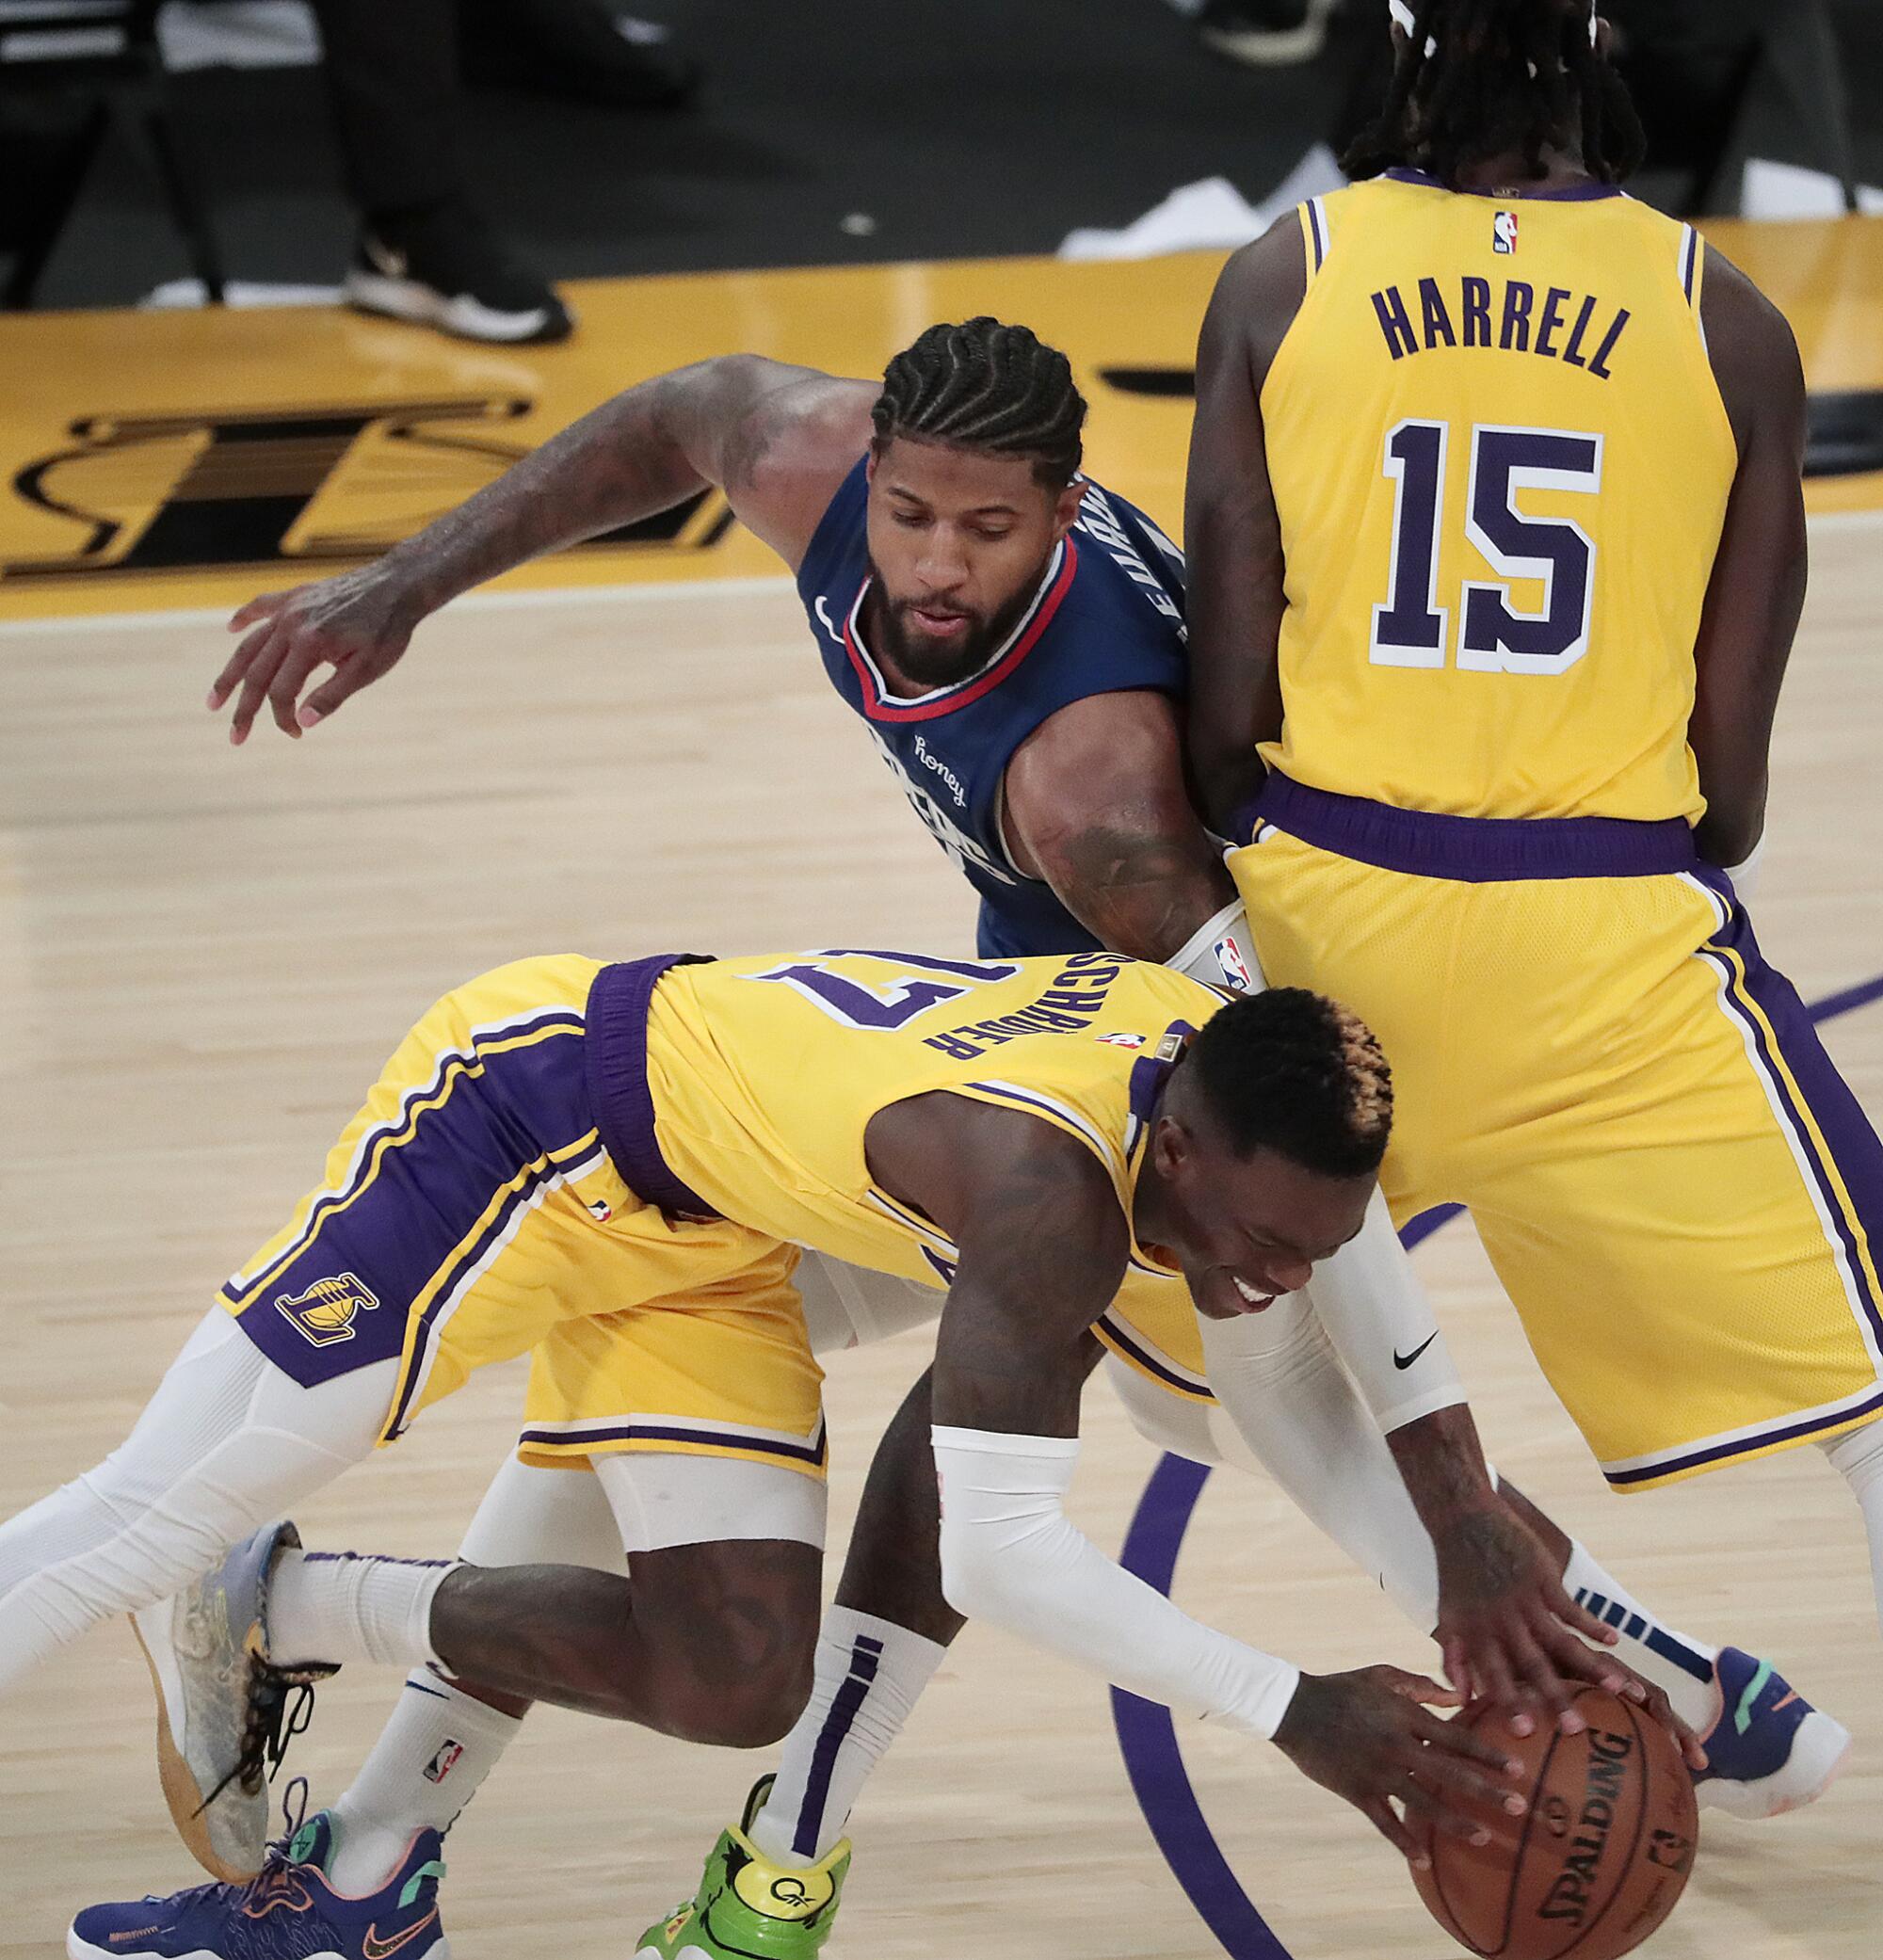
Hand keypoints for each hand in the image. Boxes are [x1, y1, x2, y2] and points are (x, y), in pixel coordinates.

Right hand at [210, 565, 422, 743]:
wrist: (397, 585)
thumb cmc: (387, 631)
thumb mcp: (367, 669)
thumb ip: (333, 695)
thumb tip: (303, 723)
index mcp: (309, 644)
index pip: (282, 691)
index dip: (283, 717)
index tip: (295, 734)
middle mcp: (291, 624)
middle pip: (257, 673)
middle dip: (244, 709)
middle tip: (236, 737)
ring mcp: (289, 608)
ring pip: (250, 645)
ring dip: (230, 674)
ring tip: (215, 699)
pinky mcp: (295, 596)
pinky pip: (261, 606)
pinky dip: (244, 618)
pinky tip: (232, 629)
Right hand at [1272, 1665, 1526, 1866]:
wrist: (1295, 1707)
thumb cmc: (1342, 1688)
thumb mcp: (1381, 1676)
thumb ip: (1421, 1686)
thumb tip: (1458, 1694)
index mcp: (1404, 1716)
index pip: (1455, 1737)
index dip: (1487, 1753)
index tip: (1517, 1769)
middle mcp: (1397, 1745)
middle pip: (1449, 1772)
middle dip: (1486, 1790)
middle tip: (1518, 1807)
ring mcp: (1377, 1771)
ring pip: (1422, 1801)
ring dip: (1455, 1820)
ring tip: (1483, 1837)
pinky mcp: (1357, 1791)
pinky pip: (1384, 1821)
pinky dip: (1403, 1841)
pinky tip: (1423, 1860)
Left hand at [1429, 1502, 1706, 1768]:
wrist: (1464, 1522)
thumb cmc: (1457, 1576)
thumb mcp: (1446, 1617)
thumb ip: (1454, 1660)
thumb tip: (1463, 1701)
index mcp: (1477, 1634)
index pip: (1494, 1675)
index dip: (1509, 1703)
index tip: (1525, 1734)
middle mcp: (1502, 1622)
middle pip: (1532, 1665)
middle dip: (1555, 1698)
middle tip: (1576, 1730)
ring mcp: (1525, 1600)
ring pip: (1561, 1639)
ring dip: (1590, 1665)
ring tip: (1618, 1689)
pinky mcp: (1543, 1578)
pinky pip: (1573, 1607)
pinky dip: (1594, 1624)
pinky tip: (1615, 1641)